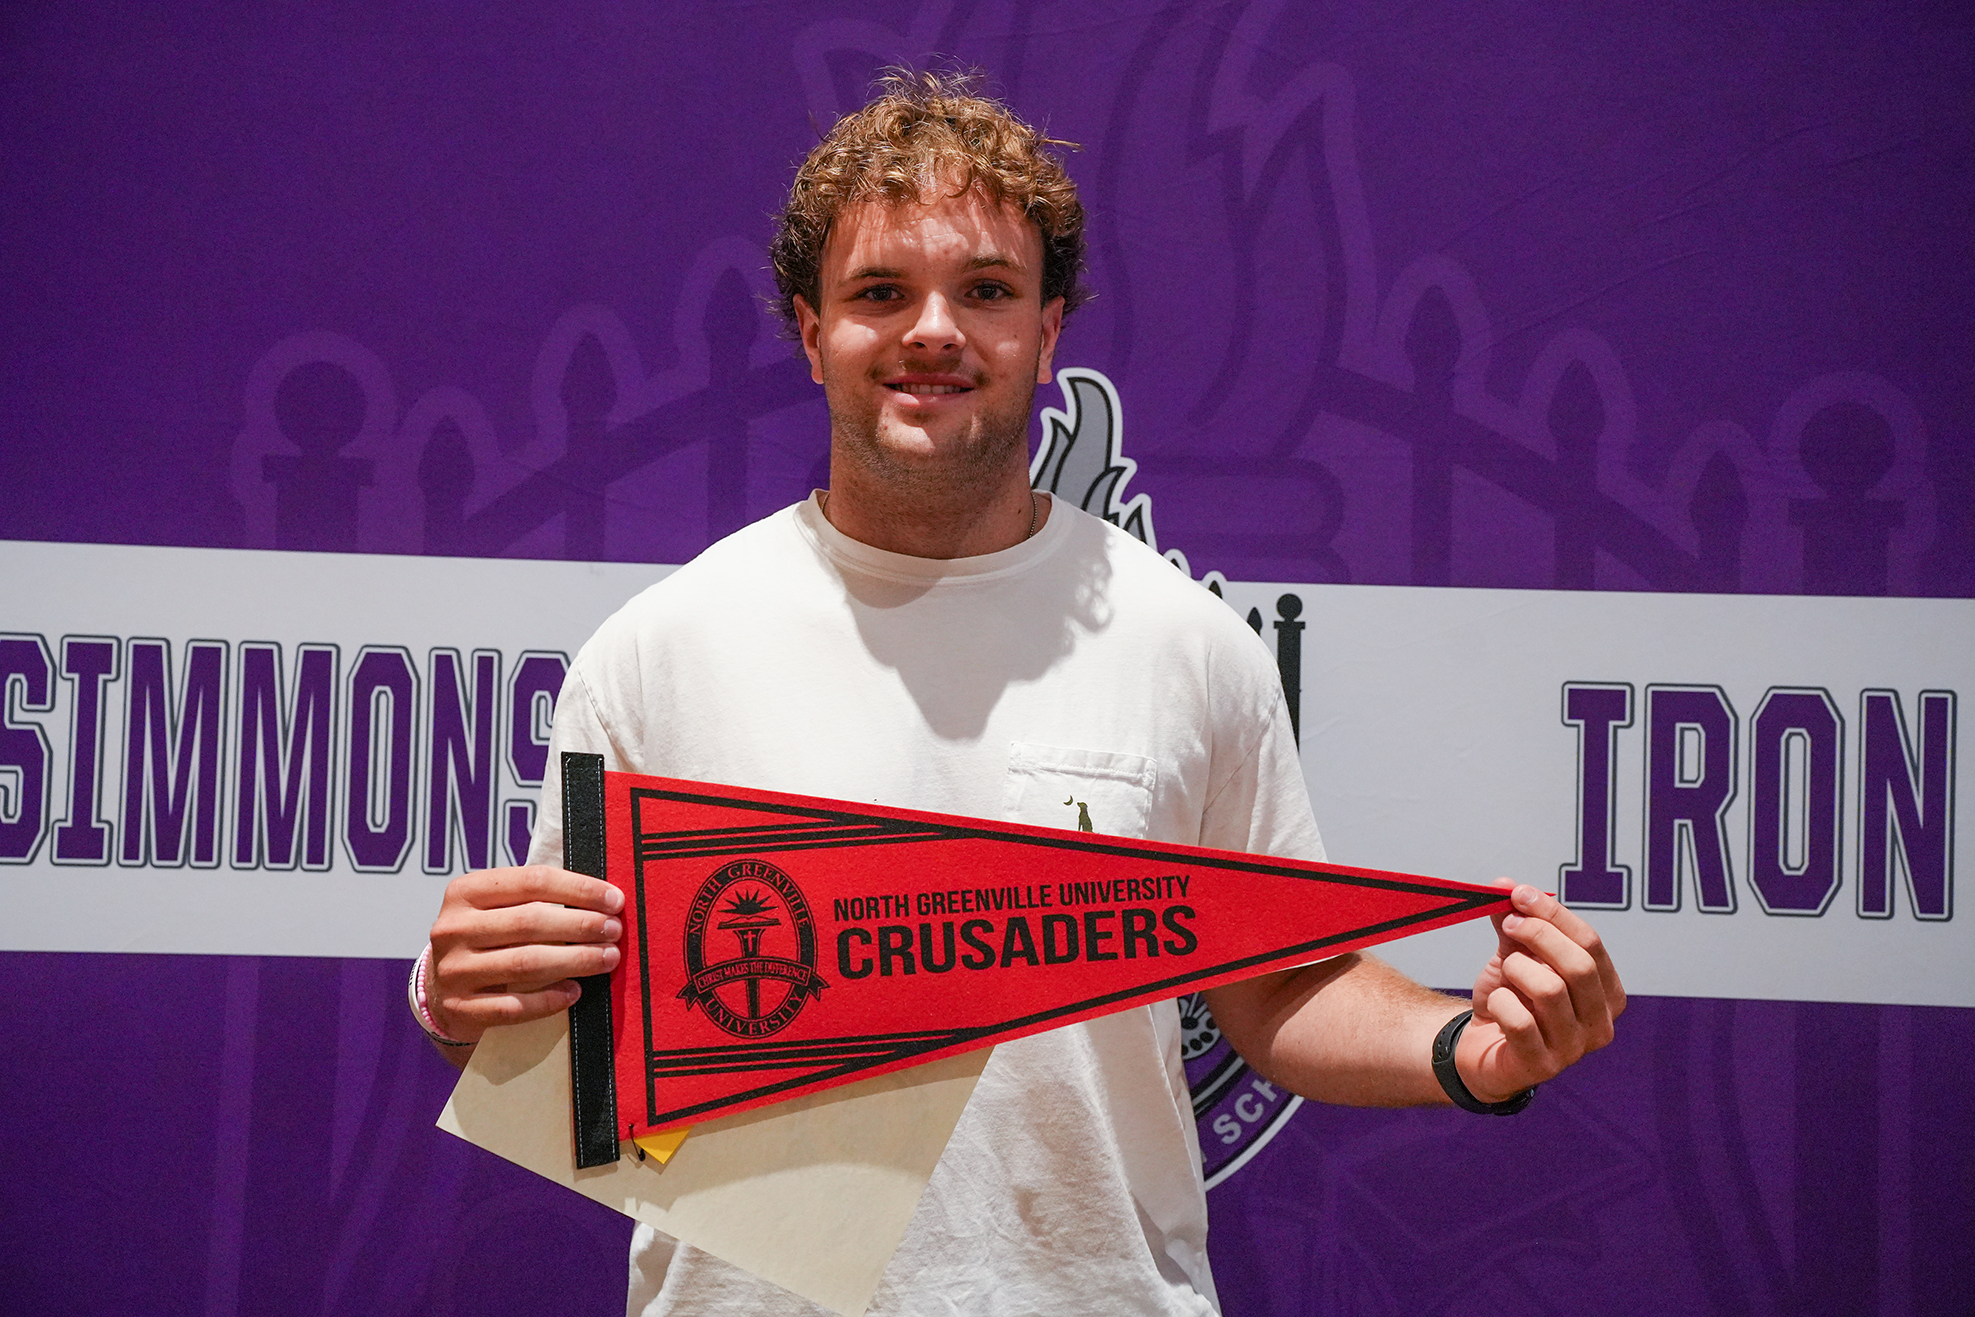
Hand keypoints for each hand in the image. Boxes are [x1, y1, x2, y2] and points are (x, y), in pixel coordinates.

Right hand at [426, 865, 623, 1045]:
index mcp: (465, 892)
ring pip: (525, 963)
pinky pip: (513, 1006)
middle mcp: (454, 928)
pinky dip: (549, 999)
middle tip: (614, 931)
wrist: (440, 988)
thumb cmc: (483, 939)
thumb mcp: (497, 908)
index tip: (614, 900)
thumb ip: (537, 898)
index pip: (532, 881)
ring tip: (607, 958)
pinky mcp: (460, 1008)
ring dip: (575, 960)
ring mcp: (454, 970)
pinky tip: (574, 991)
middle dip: (582, 925)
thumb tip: (603, 900)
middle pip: (530, 921)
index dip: (578, 889)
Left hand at [1457, 881, 1624, 1102]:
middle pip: (1579, 966)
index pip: (1591, 943)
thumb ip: (1514, 922)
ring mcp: (1574, 1049)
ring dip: (1516, 969)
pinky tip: (1496, 1004)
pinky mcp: (1541, 1067)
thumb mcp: (1515, 955)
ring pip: (1550, 991)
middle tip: (1507, 924)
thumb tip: (1504, 885)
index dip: (1554, 914)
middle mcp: (1600, 1023)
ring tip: (1505, 972)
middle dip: (1538, 935)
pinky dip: (1500, 1002)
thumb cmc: (1510, 1001)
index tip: (1519, 894)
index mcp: (1607, 992)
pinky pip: (1521, 1022)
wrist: (1480, 1048)